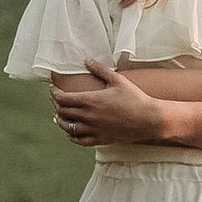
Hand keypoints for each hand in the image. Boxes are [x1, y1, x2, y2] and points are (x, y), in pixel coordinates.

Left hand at [48, 66, 170, 147]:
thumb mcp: (117, 80)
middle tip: (57, 101)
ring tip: (60, 117)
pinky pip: (79, 141)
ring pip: (68, 128)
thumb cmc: (134, 98)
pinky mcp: (100, 139)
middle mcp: (89, 116)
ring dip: (61, 121)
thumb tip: (87, 60)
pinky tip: (71, 132)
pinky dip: (72, 136)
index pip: (63, 98)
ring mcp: (93, 129)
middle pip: (63, 112)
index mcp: (91, 100)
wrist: (148, 119)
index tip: (53, 90)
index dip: (55, 94)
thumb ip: (100, 70)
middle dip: (57, 106)